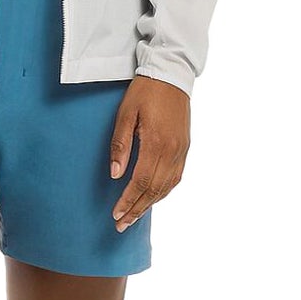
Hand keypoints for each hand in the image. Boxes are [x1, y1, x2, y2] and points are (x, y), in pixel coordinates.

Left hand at [109, 75, 189, 232]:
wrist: (171, 74)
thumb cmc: (145, 91)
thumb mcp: (125, 114)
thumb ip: (120, 145)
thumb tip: (115, 174)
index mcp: (156, 143)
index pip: (140, 182)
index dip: (128, 201)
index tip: (116, 214)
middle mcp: (172, 151)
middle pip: (154, 190)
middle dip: (136, 210)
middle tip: (121, 225)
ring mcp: (181, 150)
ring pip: (167, 187)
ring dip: (150, 204)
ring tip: (134, 217)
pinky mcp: (185, 147)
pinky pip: (176, 177)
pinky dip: (163, 192)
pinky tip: (153, 198)